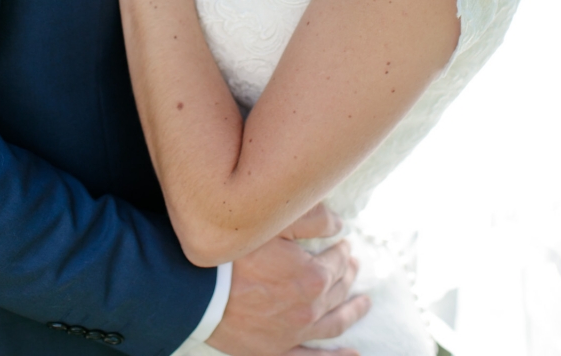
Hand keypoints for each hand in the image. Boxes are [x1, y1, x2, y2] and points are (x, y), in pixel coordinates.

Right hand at [208, 204, 368, 355]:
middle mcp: (309, 309)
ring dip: (351, 312)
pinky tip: (351, 355)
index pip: (337, 261)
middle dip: (347, 274)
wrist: (196, 292)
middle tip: (352, 264)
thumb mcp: (273, 224)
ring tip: (364, 303)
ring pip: (333, 324)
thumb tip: (339, 225)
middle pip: (337, 289)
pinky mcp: (275, 350)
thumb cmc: (232, 253)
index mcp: (312, 277)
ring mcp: (293, 333)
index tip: (342, 242)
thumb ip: (312, 219)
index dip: (342, 249)